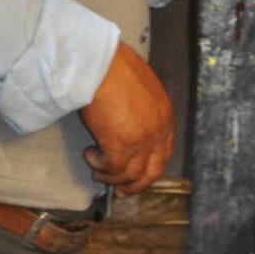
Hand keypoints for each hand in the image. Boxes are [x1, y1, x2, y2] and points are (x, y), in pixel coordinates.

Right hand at [80, 41, 173, 194]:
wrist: (99, 61)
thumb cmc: (113, 65)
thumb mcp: (138, 85)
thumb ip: (140, 106)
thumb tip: (128, 119)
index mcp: (164, 116)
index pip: (163, 153)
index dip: (149, 168)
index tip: (138, 176)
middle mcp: (157, 132)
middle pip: (151, 171)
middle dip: (135, 185)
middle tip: (120, 191)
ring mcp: (141, 141)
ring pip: (130, 175)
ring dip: (112, 178)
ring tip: (97, 172)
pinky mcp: (121, 146)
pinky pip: (112, 169)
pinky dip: (100, 167)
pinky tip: (90, 156)